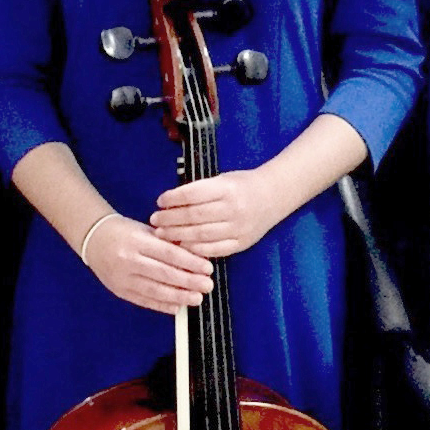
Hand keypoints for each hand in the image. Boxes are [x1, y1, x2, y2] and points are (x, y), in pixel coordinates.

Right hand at [81, 212, 212, 312]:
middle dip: (189, 282)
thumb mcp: (146, 230)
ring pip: (155, 291)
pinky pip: (143, 301)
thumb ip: (168, 243)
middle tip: (207, 285)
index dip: (190, 262)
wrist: (93, 239)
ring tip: (196, 299)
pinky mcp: (119, 291)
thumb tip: (196, 256)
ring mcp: (122, 278)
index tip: (207, 268)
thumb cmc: (124, 232)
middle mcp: (129, 261)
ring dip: (178, 296)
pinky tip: (177, 307)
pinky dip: (161, 305)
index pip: (169, 253)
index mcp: (137, 241)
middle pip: (164, 274)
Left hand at [151, 169, 293, 260]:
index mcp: (227, 189)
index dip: (174, 199)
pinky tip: (182, 246)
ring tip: (162, 234)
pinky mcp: (242, 243)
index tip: (160, 201)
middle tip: (154, 221)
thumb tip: (170, 203)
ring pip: (202, 235)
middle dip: (171, 219)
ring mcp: (238, 228)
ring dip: (178, 235)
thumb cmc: (243, 185)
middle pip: (195, 216)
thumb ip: (200, 191)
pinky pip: (215, 250)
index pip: (193, 194)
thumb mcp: (222, 179)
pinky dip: (196, 249)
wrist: (275, 195)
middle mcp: (233, 209)